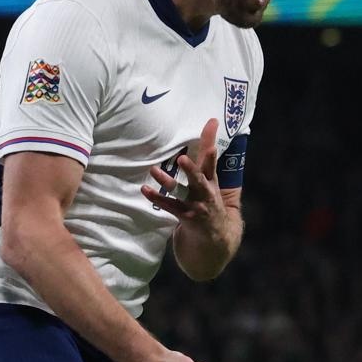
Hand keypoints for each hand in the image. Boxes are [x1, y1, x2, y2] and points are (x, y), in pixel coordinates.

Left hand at [141, 119, 231, 236]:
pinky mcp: (185, 217)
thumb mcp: (212, 180)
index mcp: (212, 181)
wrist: (216, 237)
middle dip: (191, 170)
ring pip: (180, 192)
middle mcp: (205, 193)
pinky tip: (144, 189)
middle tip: (182, 159)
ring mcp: (195, 206)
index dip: (211, 146)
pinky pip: (168, 206)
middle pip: (198, 179)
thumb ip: (207, 157)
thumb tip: (212, 124)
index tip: (211, 131)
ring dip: (167, 182)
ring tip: (154, 170)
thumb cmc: (210, 202)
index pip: (212, 161)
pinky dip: (156, 198)